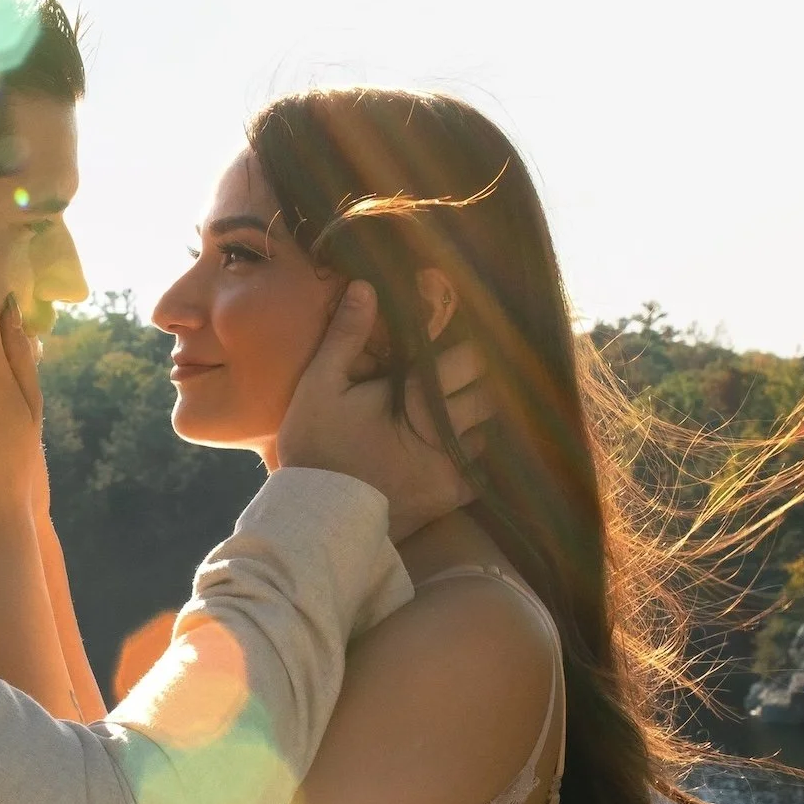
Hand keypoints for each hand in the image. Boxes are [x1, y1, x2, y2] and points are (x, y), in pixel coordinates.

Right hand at [277, 283, 493, 540]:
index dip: (466, 344)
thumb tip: (366, 285)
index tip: (457, 338)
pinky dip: (468, 455)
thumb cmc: (317, 448)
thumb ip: (346, 336)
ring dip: (472, 419)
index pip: (469, 359)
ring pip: (484, 431)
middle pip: (487, 394)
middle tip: (454, 375)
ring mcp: (453, 468)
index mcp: (420, 399)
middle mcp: (447, 432)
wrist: (318, 519)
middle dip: (474, 382)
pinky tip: (449, 448)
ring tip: (450, 412)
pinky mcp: (451, 496)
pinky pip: (479, 468)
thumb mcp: (320, 386)